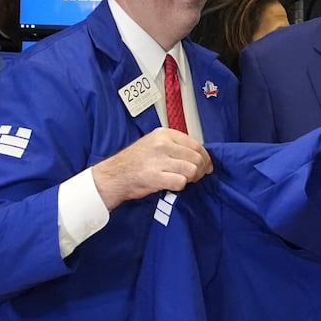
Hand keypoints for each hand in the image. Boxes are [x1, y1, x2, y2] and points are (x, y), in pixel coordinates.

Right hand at [90, 128, 211, 207]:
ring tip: (183, 180)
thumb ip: (174, 145)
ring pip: (192, 170)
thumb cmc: (133, 161)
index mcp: (164, 134)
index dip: (205, 157)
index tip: (207, 164)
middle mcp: (162, 144)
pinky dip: (180, 186)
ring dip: (191, 179)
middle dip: (200, 170)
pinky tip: (172, 185)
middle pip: (196, 158)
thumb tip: (199, 155)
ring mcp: (159, 160)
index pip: (196, 144)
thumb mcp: (153, 143)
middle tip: (195, 176)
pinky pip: (181, 182)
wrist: (114, 176)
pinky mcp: (156, 177)